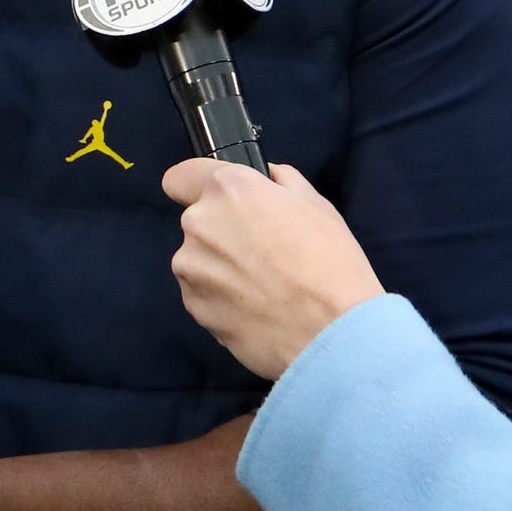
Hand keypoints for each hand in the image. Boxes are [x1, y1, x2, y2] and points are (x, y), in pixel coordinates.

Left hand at [162, 160, 384, 380]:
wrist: (332, 333)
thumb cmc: (330, 263)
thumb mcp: (316, 206)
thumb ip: (281, 182)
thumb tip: (266, 177)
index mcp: (228, 189)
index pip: (179, 177)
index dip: (197, 187)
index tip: (219, 202)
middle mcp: (199, 224)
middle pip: (197, 222)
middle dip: (221, 232)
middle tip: (262, 253)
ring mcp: (191, 269)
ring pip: (196, 260)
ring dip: (218, 268)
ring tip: (261, 287)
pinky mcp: (194, 308)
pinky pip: (201, 294)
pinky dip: (220, 299)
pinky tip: (254, 309)